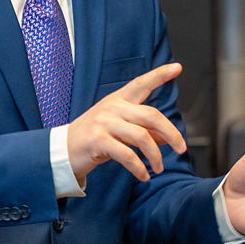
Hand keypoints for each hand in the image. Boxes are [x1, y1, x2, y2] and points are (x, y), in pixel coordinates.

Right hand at [67, 63, 186, 182]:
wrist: (62, 151)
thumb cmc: (94, 139)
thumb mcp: (119, 130)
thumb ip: (142, 130)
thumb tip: (166, 138)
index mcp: (118, 100)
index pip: (141, 84)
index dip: (159, 75)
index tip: (177, 68)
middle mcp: (112, 107)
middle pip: (151, 115)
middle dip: (171, 133)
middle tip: (182, 148)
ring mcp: (104, 122)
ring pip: (142, 137)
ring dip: (155, 156)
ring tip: (159, 168)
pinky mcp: (98, 141)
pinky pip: (128, 155)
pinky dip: (139, 168)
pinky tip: (144, 176)